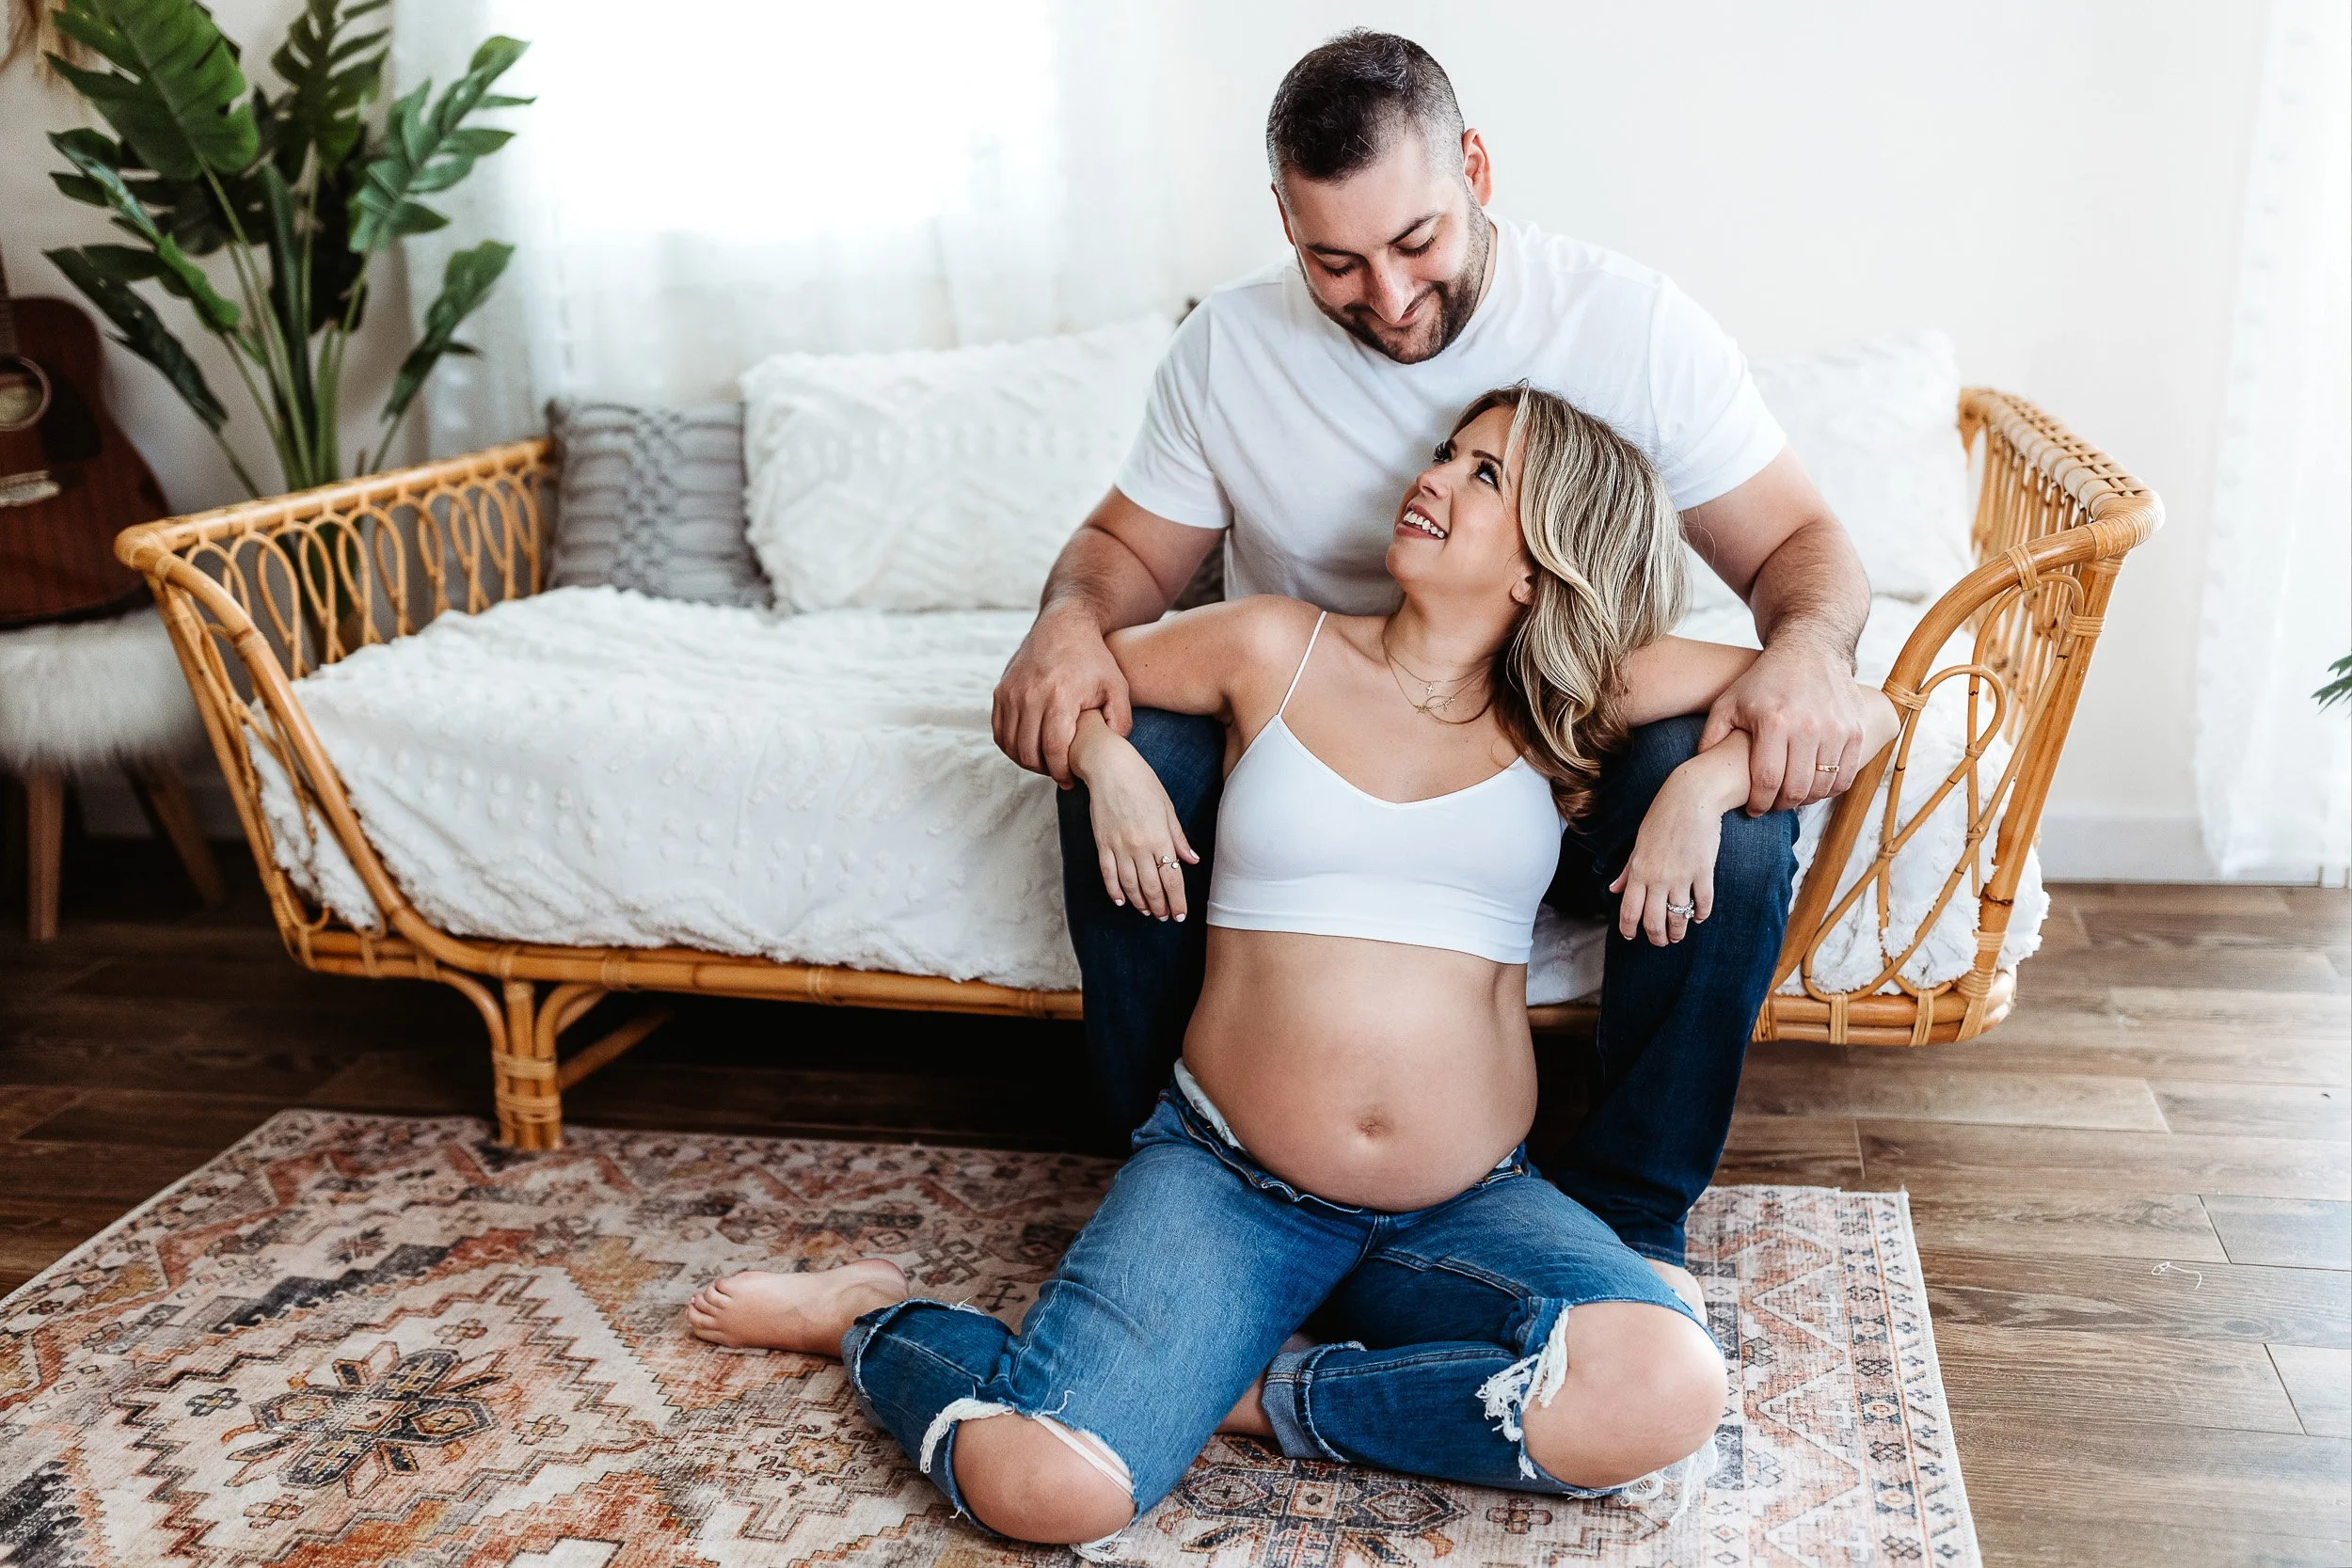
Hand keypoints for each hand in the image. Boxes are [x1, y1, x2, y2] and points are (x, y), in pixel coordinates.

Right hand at [993, 605, 1132, 786]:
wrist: (1064, 625)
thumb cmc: (1094, 658)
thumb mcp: (1117, 687)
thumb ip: (1120, 721)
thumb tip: (1111, 748)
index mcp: (1060, 696)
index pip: (1052, 749)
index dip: (1060, 771)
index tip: (1070, 780)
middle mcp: (1030, 695)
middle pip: (1028, 751)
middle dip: (1044, 770)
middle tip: (1059, 773)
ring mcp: (1011, 692)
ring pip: (1010, 744)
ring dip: (1026, 760)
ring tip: (1045, 762)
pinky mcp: (1001, 690)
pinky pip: (999, 731)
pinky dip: (1011, 746)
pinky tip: (1028, 748)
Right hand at [1071, 721, 1198, 919]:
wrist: (1110, 768)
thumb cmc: (1143, 783)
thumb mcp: (1167, 808)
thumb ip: (1178, 838)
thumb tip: (1191, 859)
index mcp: (1160, 838)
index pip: (1172, 878)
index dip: (1177, 900)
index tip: (1180, 914)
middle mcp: (1139, 846)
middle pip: (1152, 887)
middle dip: (1161, 906)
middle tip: (1165, 917)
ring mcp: (1118, 846)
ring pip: (1130, 885)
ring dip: (1140, 903)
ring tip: (1148, 912)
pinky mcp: (1102, 843)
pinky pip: (1108, 874)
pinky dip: (1115, 891)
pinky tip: (1122, 901)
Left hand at [1610, 768, 1724, 945]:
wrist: (1691, 798)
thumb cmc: (1662, 818)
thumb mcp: (1638, 844)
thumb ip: (1627, 871)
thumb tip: (1613, 890)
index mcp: (1638, 871)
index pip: (1629, 911)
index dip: (1630, 929)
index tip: (1632, 937)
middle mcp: (1657, 877)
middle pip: (1653, 921)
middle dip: (1657, 937)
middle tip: (1661, 941)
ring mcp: (1681, 876)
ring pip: (1678, 917)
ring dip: (1678, 932)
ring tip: (1679, 935)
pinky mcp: (1703, 871)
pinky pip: (1703, 902)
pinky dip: (1700, 914)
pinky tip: (1698, 917)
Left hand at [1699, 633, 1869, 814]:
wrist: (1811, 650)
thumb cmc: (1764, 680)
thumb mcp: (1729, 701)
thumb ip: (1712, 735)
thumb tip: (1701, 765)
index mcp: (1774, 722)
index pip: (1767, 780)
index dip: (1759, 803)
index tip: (1753, 809)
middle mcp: (1808, 727)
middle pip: (1796, 788)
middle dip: (1781, 805)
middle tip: (1773, 805)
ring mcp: (1836, 729)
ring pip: (1823, 786)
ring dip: (1806, 799)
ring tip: (1792, 795)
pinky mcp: (1855, 730)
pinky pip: (1845, 775)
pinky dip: (1830, 789)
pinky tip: (1815, 785)